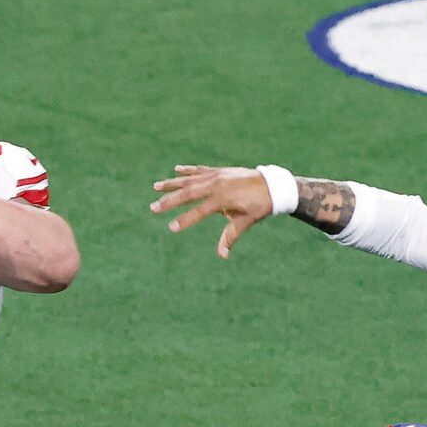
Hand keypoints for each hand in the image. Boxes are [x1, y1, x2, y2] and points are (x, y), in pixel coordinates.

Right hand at [148, 165, 273, 258]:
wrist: (272, 185)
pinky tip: (176, 170)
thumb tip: (222, 255)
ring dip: (172, 184)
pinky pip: (200, 170)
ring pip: (190, 180)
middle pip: (188, 193)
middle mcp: (217, 184)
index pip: (199, 211)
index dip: (185, 220)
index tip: (170, 227)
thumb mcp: (246, 221)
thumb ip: (230, 236)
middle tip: (153, 208)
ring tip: (155, 187)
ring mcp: (217, 175)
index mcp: (223, 198)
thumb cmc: (259, 206)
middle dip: (169, 201)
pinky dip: (188, 171)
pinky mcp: (219, 171)